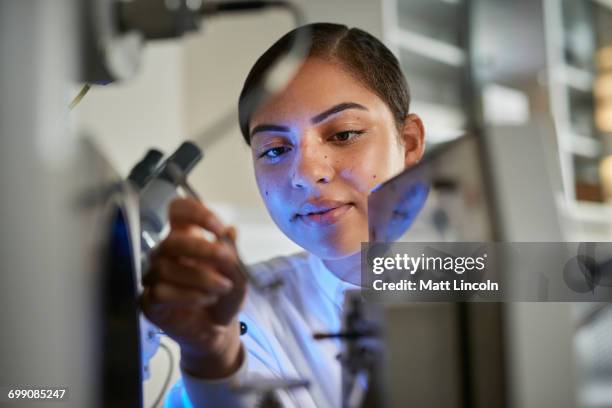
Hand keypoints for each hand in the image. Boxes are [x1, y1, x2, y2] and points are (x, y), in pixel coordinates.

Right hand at [140, 197, 246, 377]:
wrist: (218, 329)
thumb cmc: (224, 295)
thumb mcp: (237, 273)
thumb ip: (232, 252)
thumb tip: (231, 230)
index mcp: (186, 237)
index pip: (178, 211)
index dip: (195, 213)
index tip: (218, 228)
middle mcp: (166, 253)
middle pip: (172, 240)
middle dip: (202, 249)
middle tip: (227, 259)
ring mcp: (155, 277)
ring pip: (167, 269)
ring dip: (201, 278)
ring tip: (223, 288)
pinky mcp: (150, 301)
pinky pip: (161, 292)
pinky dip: (187, 296)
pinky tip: (205, 300)